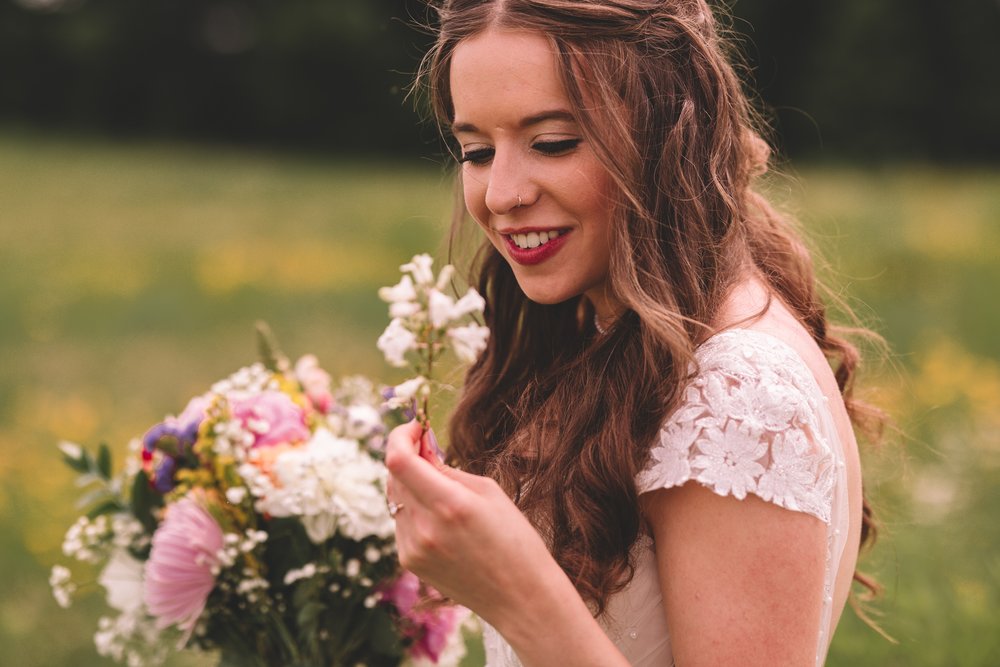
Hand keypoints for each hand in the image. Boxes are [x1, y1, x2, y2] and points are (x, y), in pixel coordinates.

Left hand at [384, 421, 551, 622]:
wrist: (521, 597)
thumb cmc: (515, 539)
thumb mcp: (489, 492)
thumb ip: (448, 469)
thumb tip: (421, 448)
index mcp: (449, 505)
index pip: (398, 460)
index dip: (400, 436)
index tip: (416, 427)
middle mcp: (424, 528)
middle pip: (394, 475)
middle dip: (407, 455)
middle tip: (429, 448)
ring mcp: (413, 548)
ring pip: (395, 498)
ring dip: (410, 483)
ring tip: (442, 490)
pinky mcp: (409, 562)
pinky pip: (400, 521)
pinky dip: (413, 509)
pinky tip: (440, 518)